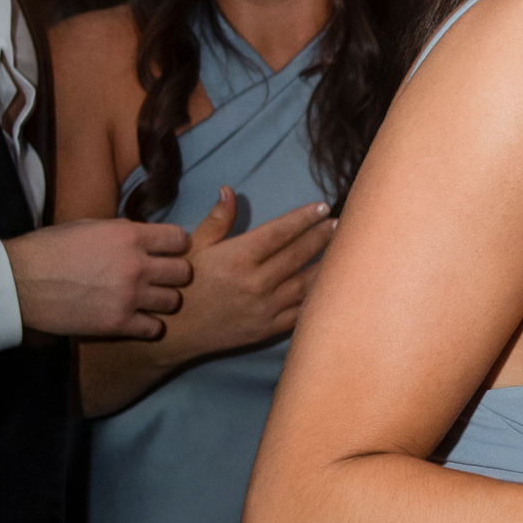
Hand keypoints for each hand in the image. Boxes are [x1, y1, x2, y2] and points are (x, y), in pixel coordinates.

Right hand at [3, 217, 191, 338]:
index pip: (178, 239)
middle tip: (161, 277)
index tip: (168, 251)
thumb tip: (145, 239)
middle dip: (174, 274)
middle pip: (183, 272)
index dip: (175, 245)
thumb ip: (123, 233)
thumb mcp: (90, 227)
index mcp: (129, 236)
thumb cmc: (49, 249)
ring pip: (174, 301)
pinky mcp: (120, 323)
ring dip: (163, 300)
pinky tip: (137, 319)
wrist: (21, 282)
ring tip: (148, 299)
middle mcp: (136, 266)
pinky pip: (156, 328)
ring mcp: (130, 297)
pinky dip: (149, 325)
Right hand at [173, 188, 335, 357]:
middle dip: (322, 237)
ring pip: (305, 284)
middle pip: (298, 255)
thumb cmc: (183, 283)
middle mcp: (255, 282)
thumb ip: (217, 220)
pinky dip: (318, 300)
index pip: (279, 233)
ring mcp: (264, 308)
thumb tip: (229, 191)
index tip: (322, 208)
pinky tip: (334, 288)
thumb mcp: (193, 247)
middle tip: (341, 223)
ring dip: (327, 266)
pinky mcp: (268, 329)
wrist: (175, 331)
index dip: (303, 219)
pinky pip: (301, 313)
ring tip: (347, 252)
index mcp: (237, 258)